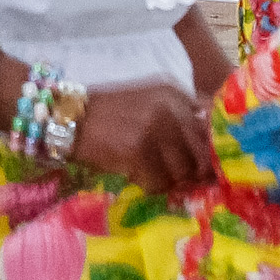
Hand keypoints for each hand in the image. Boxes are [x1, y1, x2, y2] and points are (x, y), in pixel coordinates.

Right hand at [69, 81, 215, 191]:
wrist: (68, 117)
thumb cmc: (108, 114)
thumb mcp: (148, 104)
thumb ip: (178, 119)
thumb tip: (207, 150)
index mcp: (174, 94)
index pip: (211, 124)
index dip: (211, 148)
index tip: (207, 163)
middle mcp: (170, 108)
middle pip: (202, 152)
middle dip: (195, 171)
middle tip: (186, 180)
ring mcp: (155, 128)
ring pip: (182, 171)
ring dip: (170, 180)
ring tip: (153, 174)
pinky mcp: (138, 150)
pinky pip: (159, 182)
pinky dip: (150, 185)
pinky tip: (137, 175)